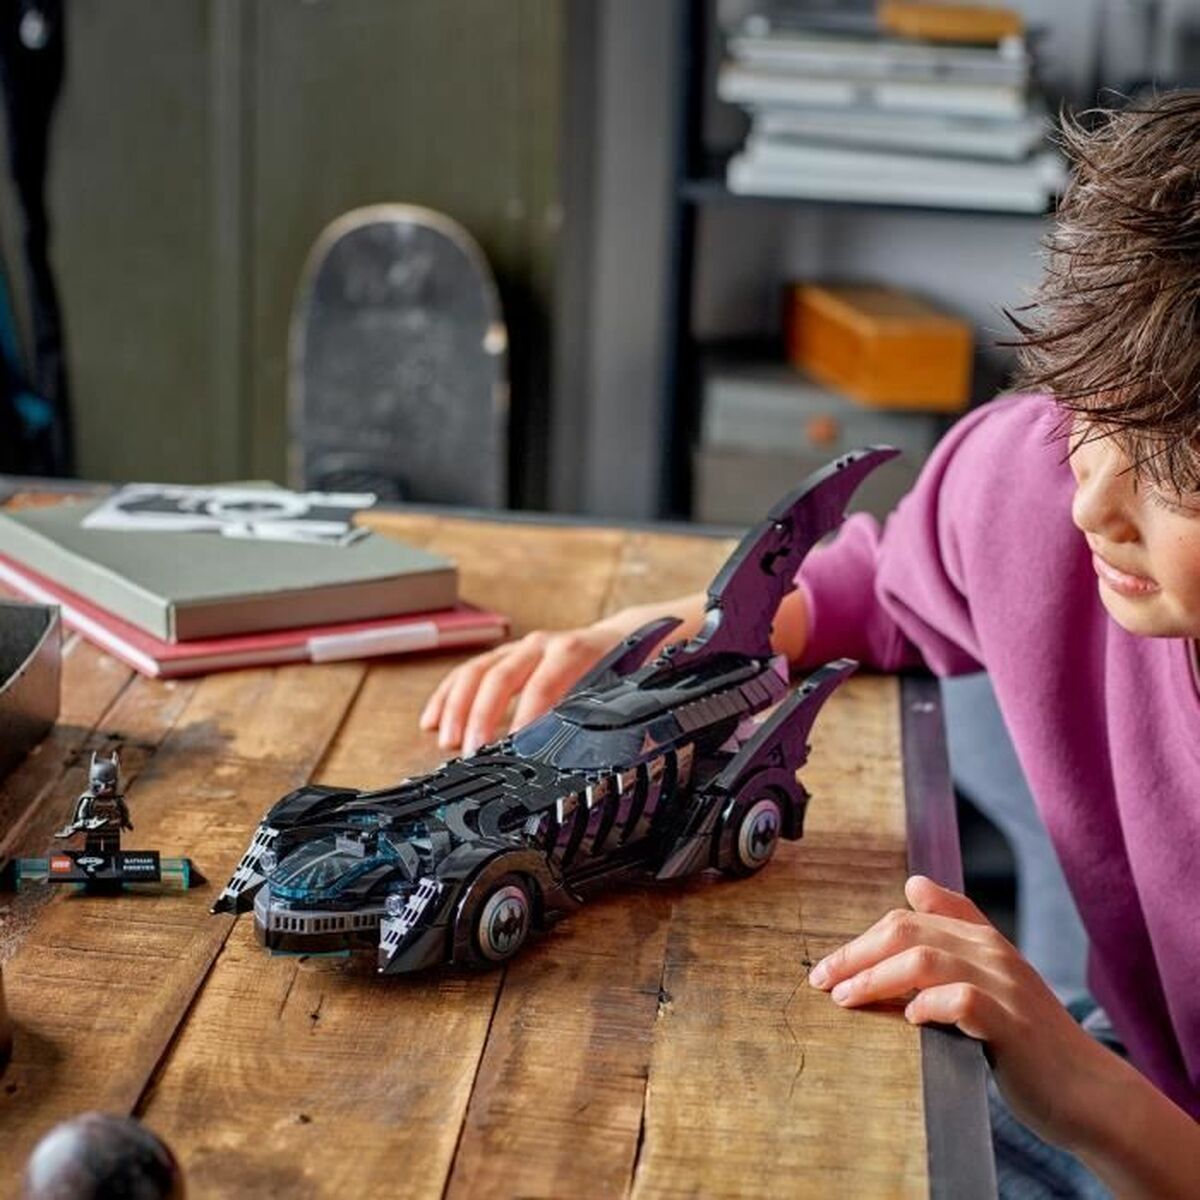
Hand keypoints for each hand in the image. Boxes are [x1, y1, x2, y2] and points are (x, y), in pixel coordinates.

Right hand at [419, 625, 622, 754]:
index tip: (513, 746)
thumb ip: (597, 714)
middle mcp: (540, 645)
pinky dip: (446, 697)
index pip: (543, 683)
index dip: (526, 715)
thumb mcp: (618, 692)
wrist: (621, 638)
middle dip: (482, 715)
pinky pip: (466, 672)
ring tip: (447, 741)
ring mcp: (518, 648)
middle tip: (472, 752)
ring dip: (457, 707)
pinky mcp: (503, 656)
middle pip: (501, 675)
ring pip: (477, 671)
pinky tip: (431, 721)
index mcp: (572, 651)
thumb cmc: (621, 672)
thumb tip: (581, 750)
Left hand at [808, 874, 1107, 1149]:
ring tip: (847, 1000)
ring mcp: (1004, 986)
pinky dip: (929, 1005)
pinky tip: (910, 1019)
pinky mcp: (1012, 1025)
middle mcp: (991, 952)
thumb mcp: (988, 979)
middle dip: (855, 955)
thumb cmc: (1027, 1039)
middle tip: (822, 983)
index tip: (826, 969)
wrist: (1088, 1091)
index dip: (860, 941)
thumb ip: (954, 933)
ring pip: (924, 960)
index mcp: (981, 938)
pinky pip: (961, 1000)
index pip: (907, 919)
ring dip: (876, 979)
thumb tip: (914, 884)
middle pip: (906, 932)